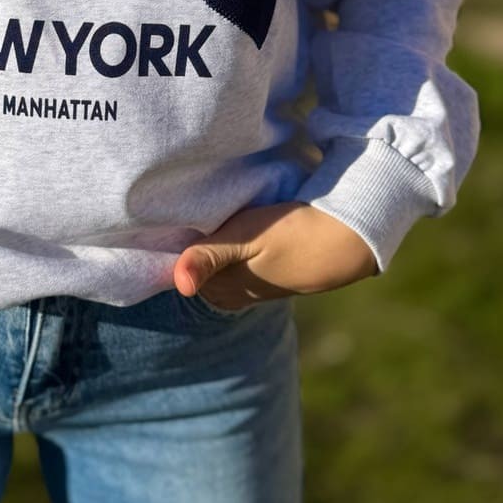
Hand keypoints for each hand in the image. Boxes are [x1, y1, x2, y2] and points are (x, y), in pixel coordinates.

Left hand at [172, 202, 379, 312]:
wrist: (342, 242)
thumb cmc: (292, 236)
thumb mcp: (247, 239)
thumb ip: (210, 257)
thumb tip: (180, 285)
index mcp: (220, 290)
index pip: (176, 270)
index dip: (168, 245)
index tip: (159, 219)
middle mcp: (228, 294)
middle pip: (192, 266)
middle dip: (183, 243)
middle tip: (175, 209)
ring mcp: (245, 286)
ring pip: (210, 263)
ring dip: (206, 242)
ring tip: (201, 213)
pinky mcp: (259, 274)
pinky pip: (228, 261)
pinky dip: (224, 244)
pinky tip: (226, 223)